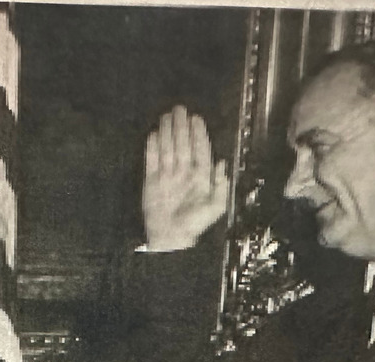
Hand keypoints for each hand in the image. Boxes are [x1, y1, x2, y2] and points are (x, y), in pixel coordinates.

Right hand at [142, 106, 228, 251]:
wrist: (171, 237)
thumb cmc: (195, 224)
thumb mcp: (215, 207)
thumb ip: (221, 186)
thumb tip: (222, 163)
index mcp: (200, 177)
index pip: (199, 150)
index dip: (198, 134)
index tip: (196, 119)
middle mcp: (183, 173)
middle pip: (182, 145)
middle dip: (181, 127)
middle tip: (180, 110)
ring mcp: (167, 175)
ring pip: (168, 149)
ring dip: (168, 132)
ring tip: (167, 116)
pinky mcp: (152, 181)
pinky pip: (152, 161)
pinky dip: (152, 148)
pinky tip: (154, 135)